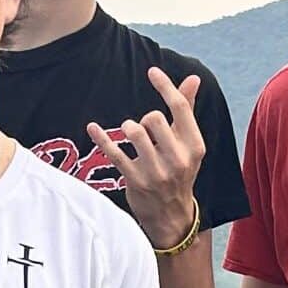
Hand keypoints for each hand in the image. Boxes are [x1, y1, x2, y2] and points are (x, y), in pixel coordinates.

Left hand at [87, 69, 204, 250]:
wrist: (172, 215)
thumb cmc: (179, 171)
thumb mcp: (189, 144)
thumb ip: (188, 110)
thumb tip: (193, 78)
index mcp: (194, 146)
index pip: (180, 108)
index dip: (165, 86)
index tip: (152, 71)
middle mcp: (178, 159)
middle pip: (155, 118)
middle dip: (147, 118)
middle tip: (146, 130)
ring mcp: (156, 172)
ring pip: (135, 133)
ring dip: (128, 128)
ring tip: (130, 133)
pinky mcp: (135, 180)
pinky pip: (114, 153)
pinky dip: (102, 138)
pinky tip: (93, 127)